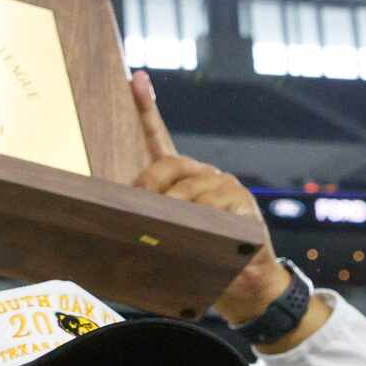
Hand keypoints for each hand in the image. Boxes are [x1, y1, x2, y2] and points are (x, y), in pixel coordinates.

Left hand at [126, 71, 299, 333]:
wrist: (247, 288)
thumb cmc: (204, 263)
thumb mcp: (169, 240)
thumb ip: (148, 223)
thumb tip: (119, 215)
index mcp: (184, 181)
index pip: (160, 139)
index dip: (147, 109)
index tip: (136, 78)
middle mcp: (206, 176)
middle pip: (171, 163)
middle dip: (149, 182)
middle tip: (136, 205)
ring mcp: (227, 187)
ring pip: (191, 188)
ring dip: (173, 210)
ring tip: (165, 231)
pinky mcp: (243, 205)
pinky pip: (216, 206)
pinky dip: (203, 219)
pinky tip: (203, 230)